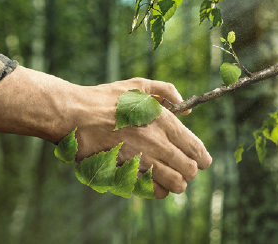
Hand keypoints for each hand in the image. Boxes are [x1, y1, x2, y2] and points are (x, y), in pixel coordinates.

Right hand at [71, 78, 211, 198]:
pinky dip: (155, 189)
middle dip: (188, 171)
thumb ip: (166, 91)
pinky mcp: (125, 173)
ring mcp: (141, 160)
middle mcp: (156, 143)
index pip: (197, 150)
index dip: (203, 159)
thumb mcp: (137, 86)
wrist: (74, 115)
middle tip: (180, 168)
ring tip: (168, 177)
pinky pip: (152, 191)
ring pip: (174, 185)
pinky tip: (151, 180)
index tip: (200, 161)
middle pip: (189, 171)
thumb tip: (186, 107)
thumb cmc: (105, 99)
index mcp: (163, 121)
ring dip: (174, 183)